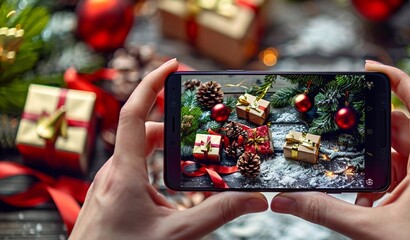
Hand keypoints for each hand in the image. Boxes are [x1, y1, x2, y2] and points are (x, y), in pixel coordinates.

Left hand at [70, 59, 267, 238]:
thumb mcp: (176, 235)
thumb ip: (217, 214)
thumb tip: (254, 199)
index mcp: (124, 173)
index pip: (134, 113)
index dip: (151, 83)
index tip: (171, 66)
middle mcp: (112, 173)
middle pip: (144, 133)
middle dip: (173, 126)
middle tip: (201, 127)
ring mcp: (108, 186)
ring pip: (138, 154)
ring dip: (164, 149)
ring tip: (191, 155)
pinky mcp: (108, 198)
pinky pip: (132, 171)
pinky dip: (154, 167)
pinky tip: (172, 184)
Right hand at [271, 61, 409, 238]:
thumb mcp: (370, 230)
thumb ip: (326, 212)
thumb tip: (287, 199)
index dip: (398, 79)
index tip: (371, 68)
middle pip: (402, 129)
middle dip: (371, 128)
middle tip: (342, 124)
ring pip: (400, 155)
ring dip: (374, 159)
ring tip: (348, 166)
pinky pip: (401, 177)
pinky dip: (380, 180)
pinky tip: (362, 198)